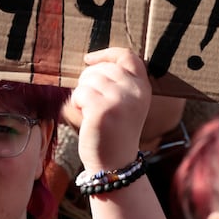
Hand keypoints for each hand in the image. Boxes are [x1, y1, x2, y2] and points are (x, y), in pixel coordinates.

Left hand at [65, 47, 150, 175]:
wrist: (114, 165)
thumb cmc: (113, 132)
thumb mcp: (125, 104)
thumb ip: (117, 83)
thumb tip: (91, 61)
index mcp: (143, 87)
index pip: (127, 56)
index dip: (106, 54)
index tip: (88, 59)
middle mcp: (134, 91)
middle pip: (100, 68)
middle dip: (87, 81)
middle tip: (88, 103)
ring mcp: (119, 99)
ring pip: (87, 80)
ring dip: (81, 95)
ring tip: (89, 113)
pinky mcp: (102, 110)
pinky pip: (79, 94)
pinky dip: (75, 105)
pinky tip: (84, 119)